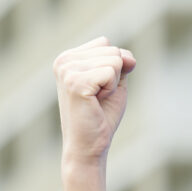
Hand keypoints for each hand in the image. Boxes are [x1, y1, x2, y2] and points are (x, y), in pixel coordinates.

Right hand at [53, 37, 136, 164]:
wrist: (88, 146)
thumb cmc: (100, 116)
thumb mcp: (115, 81)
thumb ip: (122, 61)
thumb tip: (128, 57)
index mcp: (68, 58)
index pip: (106, 43)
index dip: (113, 67)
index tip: (98, 89)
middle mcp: (63, 61)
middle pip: (112, 49)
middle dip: (114, 75)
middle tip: (98, 98)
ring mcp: (67, 70)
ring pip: (114, 59)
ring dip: (113, 84)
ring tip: (96, 100)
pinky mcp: (75, 82)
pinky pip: (112, 71)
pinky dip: (112, 89)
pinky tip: (96, 102)